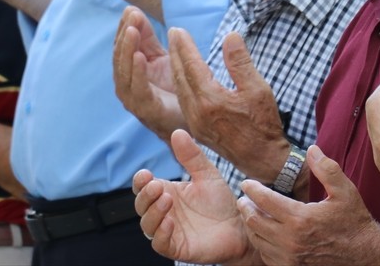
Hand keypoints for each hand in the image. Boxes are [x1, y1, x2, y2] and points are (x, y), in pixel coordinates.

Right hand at [113, 6, 183, 140]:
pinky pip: (139, 90)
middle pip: (120, 58)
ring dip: (127, 50)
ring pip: (124, 73)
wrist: (195, 120)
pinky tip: (140, 56)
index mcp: (130, 72)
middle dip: (125, 36)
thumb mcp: (162, 57)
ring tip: (133, 31)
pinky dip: (137, 72)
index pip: (122, 47)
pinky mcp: (146, 110)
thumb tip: (133, 11)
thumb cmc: (176, 88)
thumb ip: (148, 38)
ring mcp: (134, 100)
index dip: (124, 28)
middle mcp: (128, 86)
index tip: (130, 10)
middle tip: (132, 16)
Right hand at [133, 129, 251, 263]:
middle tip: (158, 186)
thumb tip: (177, 132)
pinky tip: (171, 222)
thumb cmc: (221, 201)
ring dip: (153, 212)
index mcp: (166, 192)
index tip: (146, 174)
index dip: (140, 181)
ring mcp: (169, 231)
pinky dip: (161, 233)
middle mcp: (164, 212)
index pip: (143, 186)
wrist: (240, 226)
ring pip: (147, 225)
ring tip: (167, 200)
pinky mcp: (177, 248)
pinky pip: (160, 244)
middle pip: (141, 205)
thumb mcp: (207, 174)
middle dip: (145, 195)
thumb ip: (192, 156)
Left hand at [171, 27, 290, 184]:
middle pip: (180, 76)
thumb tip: (230, 36)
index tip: (178, 30)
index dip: (184, 46)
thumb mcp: (258, 89)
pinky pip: (183, 101)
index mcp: (210, 100)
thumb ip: (240, 62)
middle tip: (172, 33)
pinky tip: (183, 76)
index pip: (192, 66)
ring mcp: (195, 122)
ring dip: (176, 68)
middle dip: (175, 53)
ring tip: (175, 50)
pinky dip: (181, 84)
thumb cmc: (263, 123)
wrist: (263, 159)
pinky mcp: (197, 129)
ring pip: (179, 90)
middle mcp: (197, 112)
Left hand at [237, 146, 379, 265]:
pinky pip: (267, 256)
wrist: (366, 256)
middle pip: (254, 221)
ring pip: (257, 240)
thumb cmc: (354, 222)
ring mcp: (290, 258)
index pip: (264, 200)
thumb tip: (311, 148)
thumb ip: (326, 168)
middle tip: (244, 199)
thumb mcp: (345, 191)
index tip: (246, 183)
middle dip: (246, 207)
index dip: (252, 189)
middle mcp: (291, 241)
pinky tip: (265, 234)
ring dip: (251, 226)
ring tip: (251, 214)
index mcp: (300, 219)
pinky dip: (262, 243)